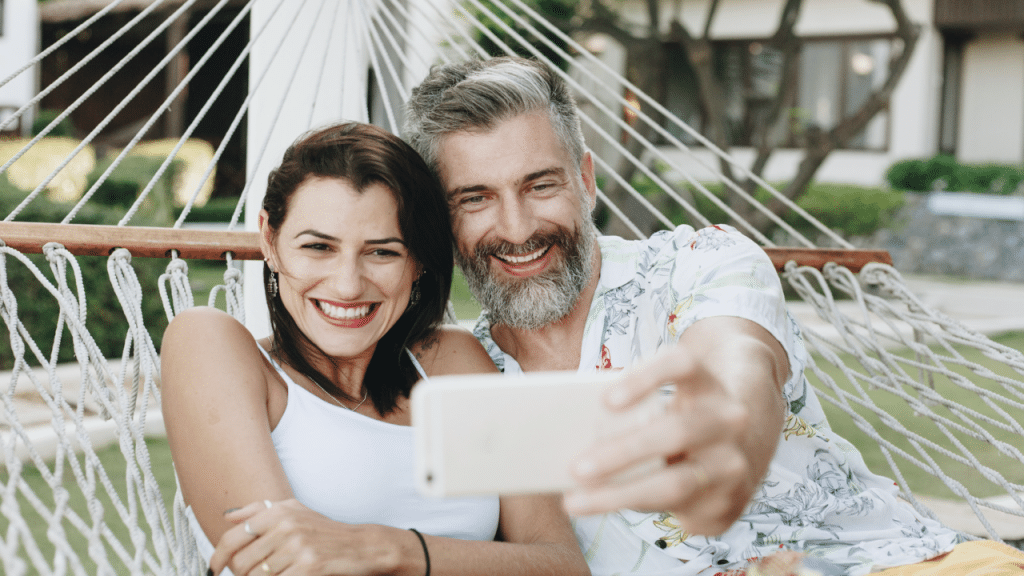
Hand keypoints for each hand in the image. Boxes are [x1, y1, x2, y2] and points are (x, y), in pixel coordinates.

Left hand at [210, 499, 404, 575]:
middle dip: (240, 574)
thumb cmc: (324, 531)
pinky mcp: (308, 566)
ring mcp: (297, 547)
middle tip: (250, 574)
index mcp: (278, 511)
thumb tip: (228, 516)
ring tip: (271, 574)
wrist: (360, 546)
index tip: (215, 568)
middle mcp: (286, 526)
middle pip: (240, 562)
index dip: (217, 557)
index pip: (232, 537)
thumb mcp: (294, 510)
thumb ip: (258, 510)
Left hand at [563, 344, 764, 535]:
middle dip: (621, 453)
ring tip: (576, 501)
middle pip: (676, 431)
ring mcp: (734, 463)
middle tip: (575, 468)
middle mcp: (729, 418)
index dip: (645, 378)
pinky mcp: (729, 502)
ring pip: (676, 484)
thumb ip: (632, 413)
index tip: (605, 400)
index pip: (682, 364)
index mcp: (707, 381)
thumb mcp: (668, 403)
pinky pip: (676, 509)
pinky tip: (603, 506)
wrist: (745, 447)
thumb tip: (571, 436)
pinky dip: (633, 507)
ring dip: (620, 494)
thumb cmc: (682, 418)